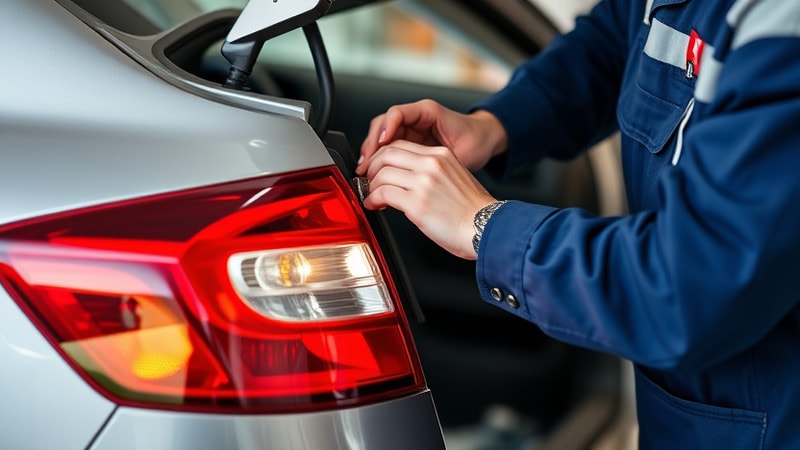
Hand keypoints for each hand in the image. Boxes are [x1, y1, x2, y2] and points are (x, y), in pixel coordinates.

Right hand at [356, 99, 507, 174]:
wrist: (483, 143)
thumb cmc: (475, 142)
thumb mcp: (457, 149)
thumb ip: (435, 158)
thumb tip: (415, 170)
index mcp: (426, 111)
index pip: (396, 114)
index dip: (386, 129)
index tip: (383, 144)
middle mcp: (415, 118)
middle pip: (382, 125)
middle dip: (371, 144)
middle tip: (366, 164)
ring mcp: (410, 129)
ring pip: (381, 136)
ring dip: (372, 153)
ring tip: (366, 170)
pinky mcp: (409, 141)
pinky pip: (388, 147)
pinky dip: (380, 159)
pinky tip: (376, 173)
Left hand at [361, 140, 496, 259]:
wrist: (487, 228)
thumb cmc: (472, 211)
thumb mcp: (453, 178)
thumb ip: (430, 173)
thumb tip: (405, 179)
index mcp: (441, 155)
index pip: (401, 145)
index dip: (382, 156)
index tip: (377, 168)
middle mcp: (431, 164)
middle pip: (387, 153)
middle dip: (372, 167)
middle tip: (368, 180)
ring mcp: (424, 182)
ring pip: (382, 172)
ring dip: (371, 185)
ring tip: (372, 195)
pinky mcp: (417, 202)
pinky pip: (383, 193)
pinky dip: (373, 198)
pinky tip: (374, 205)